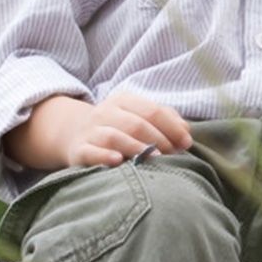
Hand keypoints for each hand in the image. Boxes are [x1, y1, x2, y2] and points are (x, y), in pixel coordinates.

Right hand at [16, 92, 193, 170]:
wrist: (75, 134)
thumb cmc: (120, 127)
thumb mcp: (140, 116)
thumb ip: (166, 119)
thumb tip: (186, 130)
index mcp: (124, 101)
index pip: (153, 111)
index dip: (172, 128)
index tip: (186, 143)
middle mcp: (105, 113)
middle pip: (136, 124)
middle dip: (158, 140)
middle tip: (172, 154)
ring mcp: (90, 131)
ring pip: (114, 136)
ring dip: (136, 148)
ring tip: (153, 158)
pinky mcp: (78, 150)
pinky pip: (91, 152)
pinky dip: (105, 156)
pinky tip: (119, 161)